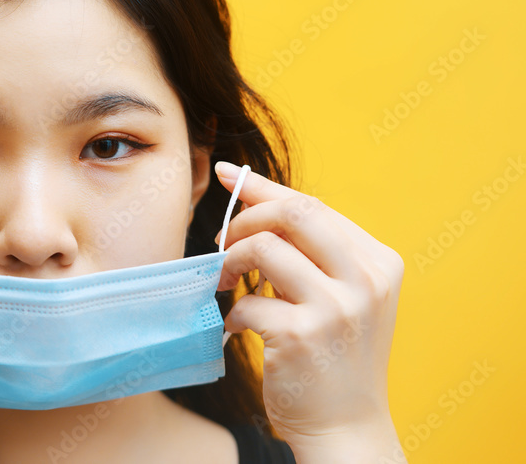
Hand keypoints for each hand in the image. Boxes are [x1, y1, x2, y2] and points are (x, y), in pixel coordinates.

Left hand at [215, 161, 404, 460]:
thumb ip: (311, 255)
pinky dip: (231, 313)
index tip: (227, 173)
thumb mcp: (342, 297)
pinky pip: (245, 302)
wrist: (345, 426)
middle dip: (244, 218)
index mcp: (378, 262)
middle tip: (221, 242)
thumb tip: (255, 204)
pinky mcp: (303, 335)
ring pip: (262, 249)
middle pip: (292, 213)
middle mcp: (365, 280)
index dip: (264, 187)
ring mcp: (337, 307)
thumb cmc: (333, 357)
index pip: (312, 205)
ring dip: (229, 264)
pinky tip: (238, 329)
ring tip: (224, 285)